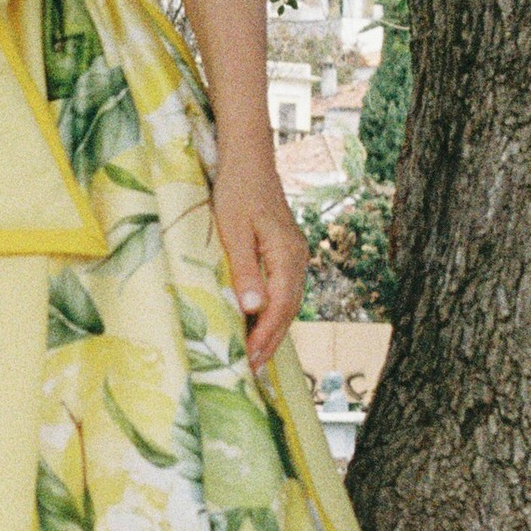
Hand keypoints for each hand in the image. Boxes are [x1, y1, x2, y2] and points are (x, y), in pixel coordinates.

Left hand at [209, 151, 309, 370]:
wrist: (248, 161)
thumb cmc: (236, 192)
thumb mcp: (233, 230)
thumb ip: (245, 269)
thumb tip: (254, 308)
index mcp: (287, 255)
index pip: (280, 307)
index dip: (265, 336)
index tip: (248, 359)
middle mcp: (297, 258)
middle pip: (288, 310)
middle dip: (271, 340)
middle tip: (251, 369)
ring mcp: (294, 255)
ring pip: (288, 302)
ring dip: (272, 329)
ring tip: (254, 355)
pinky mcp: (286, 253)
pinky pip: (283, 290)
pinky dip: (273, 312)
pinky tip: (258, 322)